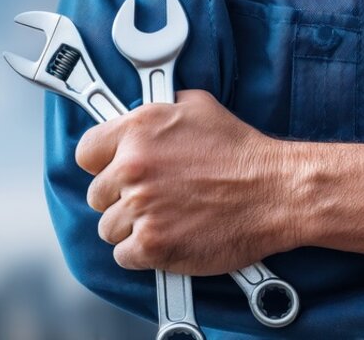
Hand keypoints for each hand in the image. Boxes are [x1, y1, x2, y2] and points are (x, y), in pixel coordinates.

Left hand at [75, 90, 296, 274]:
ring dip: (132, 227)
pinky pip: (124, 255)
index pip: (85, 153)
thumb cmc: (242, 152)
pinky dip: (142, 253)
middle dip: (121, 198)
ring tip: (165, 218)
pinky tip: (166, 238)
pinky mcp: (153, 244)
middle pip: (96, 194)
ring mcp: (141, 208)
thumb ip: (159, 110)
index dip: (101, 164)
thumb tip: (141, 112)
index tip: (113, 172)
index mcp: (137, 132)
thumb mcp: (197, 108)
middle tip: (152, 197)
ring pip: (109, 227)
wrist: (277, 191)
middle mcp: (132, 168)